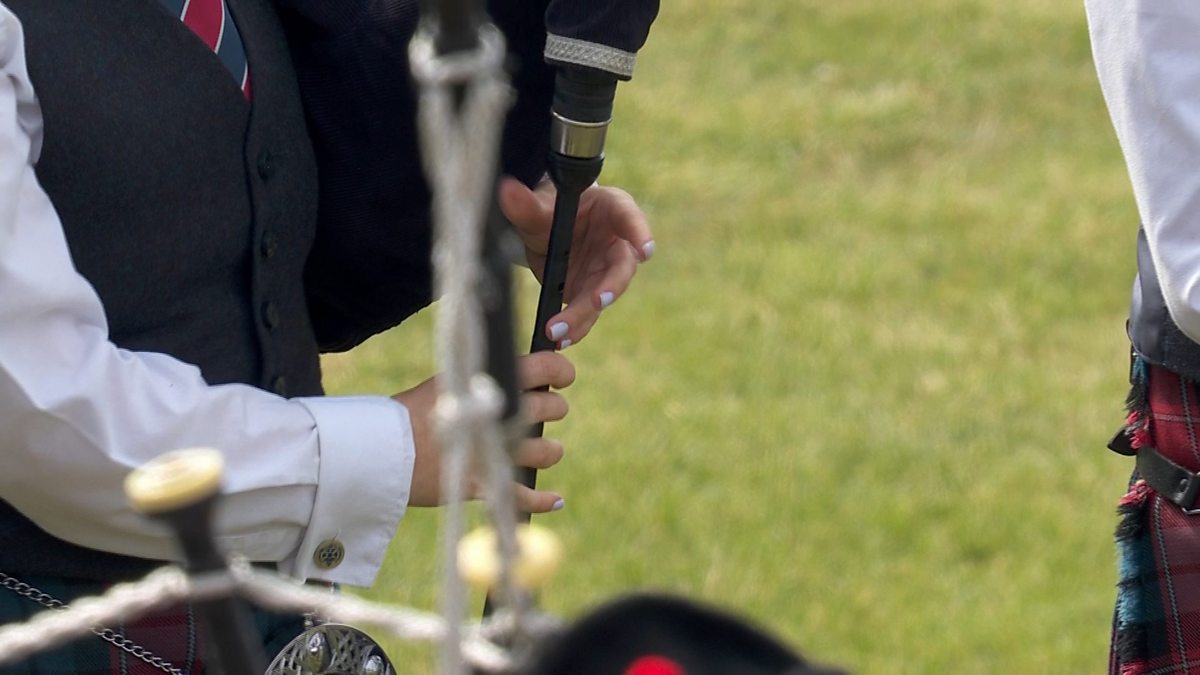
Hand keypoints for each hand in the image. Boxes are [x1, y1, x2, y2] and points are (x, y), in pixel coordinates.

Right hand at [392, 351, 576, 512]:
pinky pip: (524, 496)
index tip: (563, 376)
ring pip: (546, 451)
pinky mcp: (483, 485)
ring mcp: (492, 452)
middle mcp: (496, 415)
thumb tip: (516, 375)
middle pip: (550, 409)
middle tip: (546, 411)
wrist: (378, 451)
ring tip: (545, 450)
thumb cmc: (407, 414)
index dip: (560, 370)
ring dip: (549, 451)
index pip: (542, 368)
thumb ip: (480, 380)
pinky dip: (543, 500)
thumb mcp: (446, 384)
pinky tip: (555, 499)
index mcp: (486, 382)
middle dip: (553, 409)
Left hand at [499, 176, 654, 348]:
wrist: (544, 228)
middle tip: (598, 301)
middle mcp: (617, 244)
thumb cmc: (550, 209)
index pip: (629, 218)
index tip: (645, 250)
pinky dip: (574, 327)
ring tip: (561, 332)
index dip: (639, 233)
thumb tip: (507, 190)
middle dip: (611, 287)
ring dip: (584, 315)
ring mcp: (605, 271)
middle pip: (620, 268)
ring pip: (602, 296)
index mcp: (612, 210)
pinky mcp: (592, 293)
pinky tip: (559, 339)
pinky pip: (587, 313)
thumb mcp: (538, 207)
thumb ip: (526, 204)